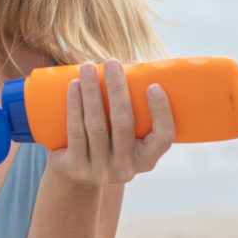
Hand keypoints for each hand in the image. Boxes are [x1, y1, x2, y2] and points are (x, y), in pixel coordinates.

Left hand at [47, 59, 174, 185]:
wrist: (75, 175)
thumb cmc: (106, 141)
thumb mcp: (123, 132)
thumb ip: (132, 103)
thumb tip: (131, 65)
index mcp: (147, 158)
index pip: (163, 137)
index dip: (161, 112)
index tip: (154, 85)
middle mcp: (126, 168)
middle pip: (123, 123)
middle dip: (117, 89)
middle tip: (112, 62)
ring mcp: (101, 170)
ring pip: (96, 125)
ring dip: (92, 91)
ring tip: (88, 67)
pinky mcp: (76, 167)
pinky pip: (75, 131)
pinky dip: (74, 105)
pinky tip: (74, 85)